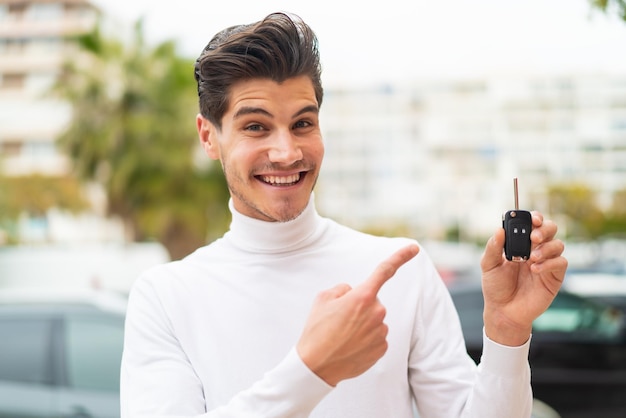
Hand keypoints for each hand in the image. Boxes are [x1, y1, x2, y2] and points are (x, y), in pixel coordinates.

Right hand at [296, 243, 419, 385]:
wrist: (316, 365)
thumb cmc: (317, 330)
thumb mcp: (323, 299)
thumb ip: (343, 289)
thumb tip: (353, 293)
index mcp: (362, 297)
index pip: (384, 271)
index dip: (400, 257)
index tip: (414, 248)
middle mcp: (377, 313)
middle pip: (373, 302)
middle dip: (360, 306)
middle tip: (339, 320)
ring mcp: (381, 332)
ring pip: (375, 321)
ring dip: (362, 325)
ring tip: (342, 336)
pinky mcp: (382, 349)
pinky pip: (377, 337)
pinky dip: (365, 340)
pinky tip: (350, 346)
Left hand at [481, 212, 567, 345]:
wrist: (504, 311)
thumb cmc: (496, 287)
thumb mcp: (489, 265)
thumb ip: (493, 247)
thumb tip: (499, 230)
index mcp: (520, 243)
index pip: (532, 224)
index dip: (535, 218)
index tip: (532, 219)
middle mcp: (536, 249)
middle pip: (550, 229)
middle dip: (544, 229)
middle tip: (533, 237)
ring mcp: (547, 262)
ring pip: (558, 244)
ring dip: (546, 248)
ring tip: (531, 258)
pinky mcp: (554, 276)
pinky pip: (561, 263)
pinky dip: (550, 263)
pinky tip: (535, 269)